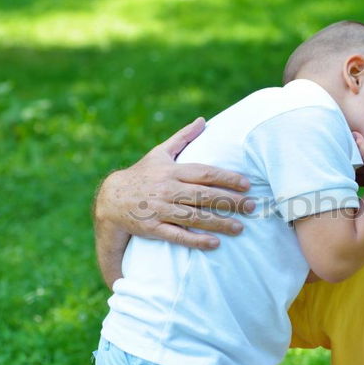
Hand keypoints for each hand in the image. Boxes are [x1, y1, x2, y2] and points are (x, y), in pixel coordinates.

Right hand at [94, 117, 255, 249]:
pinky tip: (214, 243)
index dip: (227, 178)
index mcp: (172, 171)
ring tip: (240, 228)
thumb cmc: (142, 174)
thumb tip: (203, 120)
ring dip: (219, 223)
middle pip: (204, 195)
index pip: (204, 173)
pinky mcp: (153, 228)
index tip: (247, 184)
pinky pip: (177, 236)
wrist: (111, 199)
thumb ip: (183, 137)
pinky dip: (196, 240)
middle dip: (230, 201)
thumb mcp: (159, 153)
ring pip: (194, 217)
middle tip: (252, 206)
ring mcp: (160, 209)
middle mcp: (167, 189)